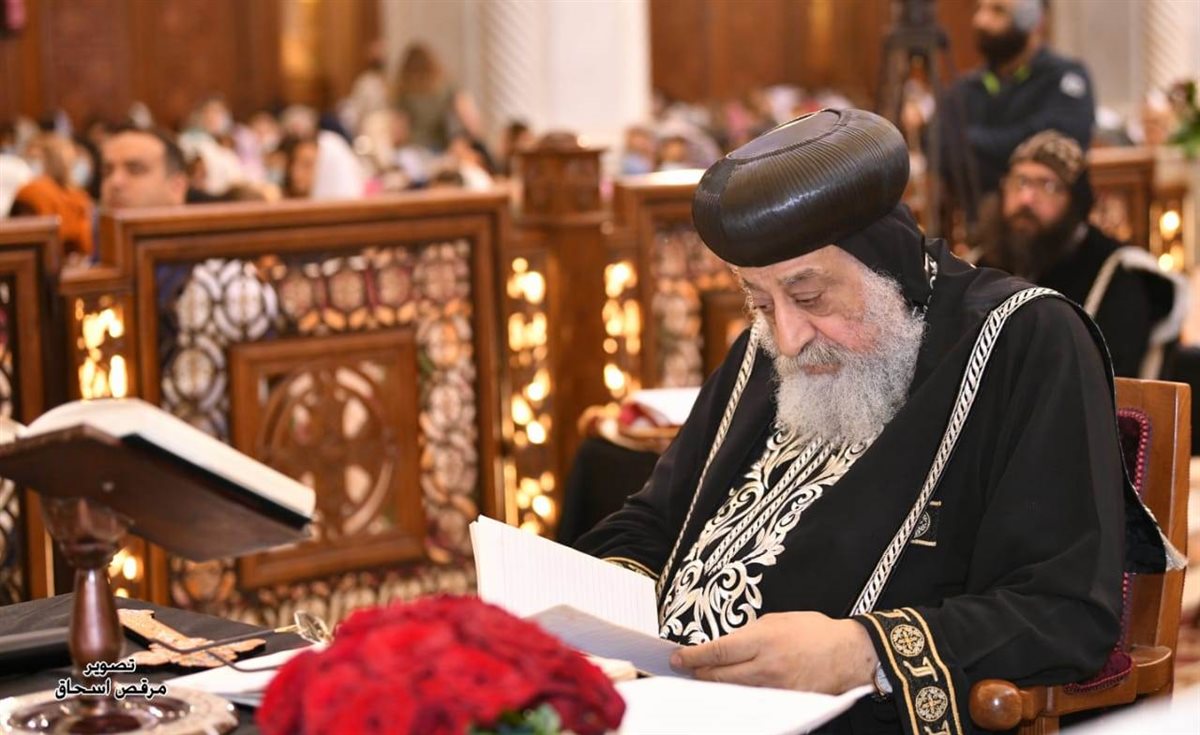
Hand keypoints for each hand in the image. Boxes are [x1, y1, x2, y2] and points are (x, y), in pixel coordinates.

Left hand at [668, 612, 877, 693]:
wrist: (850, 655)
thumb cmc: (815, 632)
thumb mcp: (778, 620)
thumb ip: (750, 633)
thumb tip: (725, 646)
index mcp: (762, 640)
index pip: (717, 652)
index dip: (693, 656)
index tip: (678, 658)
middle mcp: (766, 667)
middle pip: (719, 676)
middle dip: (698, 673)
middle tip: (685, 670)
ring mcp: (775, 689)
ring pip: (733, 692)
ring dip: (716, 686)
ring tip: (703, 680)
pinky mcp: (784, 703)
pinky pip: (753, 701)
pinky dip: (738, 696)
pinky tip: (730, 692)